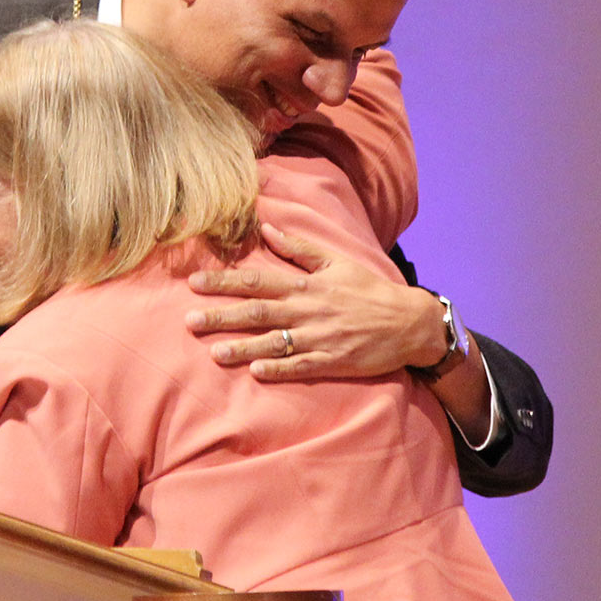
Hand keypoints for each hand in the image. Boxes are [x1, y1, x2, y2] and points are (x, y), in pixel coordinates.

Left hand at [184, 223, 448, 380]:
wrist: (410, 322)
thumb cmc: (369, 290)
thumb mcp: (336, 261)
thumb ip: (299, 247)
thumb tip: (265, 228)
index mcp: (305, 285)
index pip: (256, 281)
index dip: (224, 282)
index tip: (194, 283)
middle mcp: (308, 310)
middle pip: (258, 312)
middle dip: (222, 316)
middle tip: (189, 321)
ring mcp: (320, 337)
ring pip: (275, 342)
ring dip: (244, 347)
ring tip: (215, 352)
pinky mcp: (333, 361)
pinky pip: (302, 366)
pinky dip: (280, 369)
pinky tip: (256, 372)